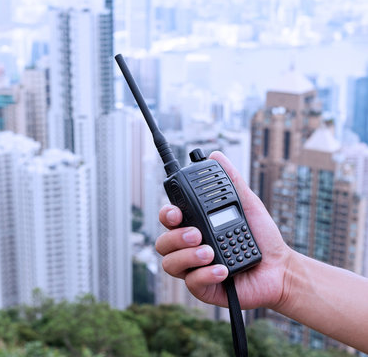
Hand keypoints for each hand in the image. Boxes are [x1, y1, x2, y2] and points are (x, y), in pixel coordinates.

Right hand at [155, 151, 293, 309]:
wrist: (280, 268)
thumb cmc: (261, 237)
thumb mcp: (247, 204)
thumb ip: (231, 180)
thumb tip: (216, 155)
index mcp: (194, 226)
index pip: (168, 219)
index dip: (166, 214)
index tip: (177, 212)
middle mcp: (189, 247)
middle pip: (162, 242)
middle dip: (175, 237)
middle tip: (196, 234)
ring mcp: (194, 268)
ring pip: (170, 264)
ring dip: (187, 256)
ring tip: (210, 252)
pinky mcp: (203, 288)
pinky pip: (191, 283)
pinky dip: (205, 275)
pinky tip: (222, 270)